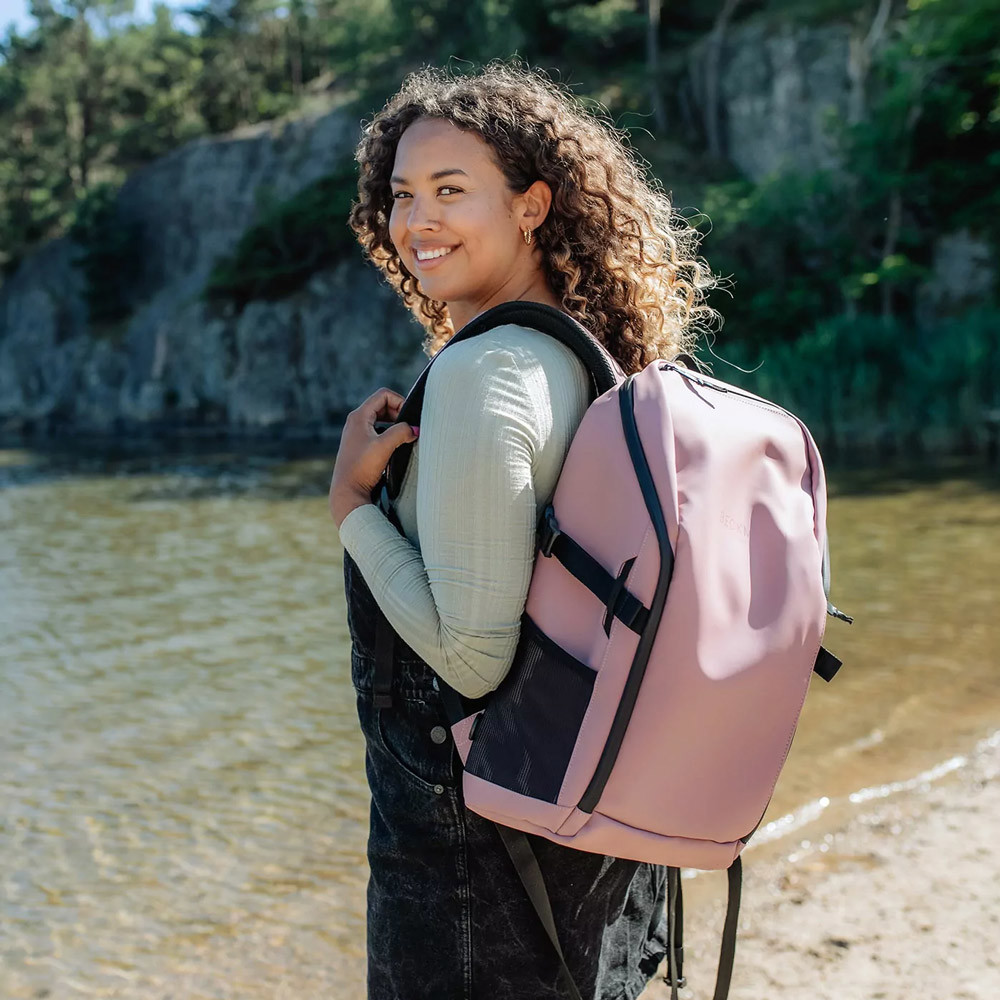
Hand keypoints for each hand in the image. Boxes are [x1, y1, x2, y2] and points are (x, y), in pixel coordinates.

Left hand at [329, 387, 417, 528]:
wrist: (347, 492)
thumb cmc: (362, 468)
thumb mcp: (385, 446)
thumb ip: (402, 432)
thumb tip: (415, 429)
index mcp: (359, 416)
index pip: (383, 395)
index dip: (399, 401)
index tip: (408, 418)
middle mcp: (355, 422)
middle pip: (382, 405)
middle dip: (398, 413)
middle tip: (408, 427)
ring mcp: (356, 434)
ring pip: (380, 419)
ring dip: (394, 424)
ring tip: (403, 437)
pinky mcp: (359, 446)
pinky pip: (377, 431)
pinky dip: (388, 434)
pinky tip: (394, 447)